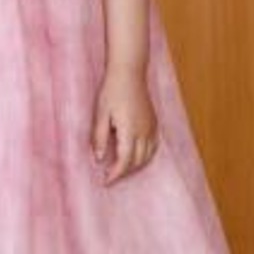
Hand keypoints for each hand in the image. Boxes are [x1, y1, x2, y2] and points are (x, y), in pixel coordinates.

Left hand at [91, 68, 158, 184]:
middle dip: (124, 172)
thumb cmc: (111, 91)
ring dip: (135, 166)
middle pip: (137, 162)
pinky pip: (153, 146)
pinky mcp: (154, 122)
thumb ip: (99, 137)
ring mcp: (151, 127)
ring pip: (148, 156)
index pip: (124, 161)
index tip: (105, 181)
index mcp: (129, 130)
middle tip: (109, 175)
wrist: (129, 72)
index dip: (115, 174)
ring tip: (120, 168)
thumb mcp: (100, 114)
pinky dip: (145, 156)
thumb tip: (99, 158)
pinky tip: (135, 155)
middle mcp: (144, 132)